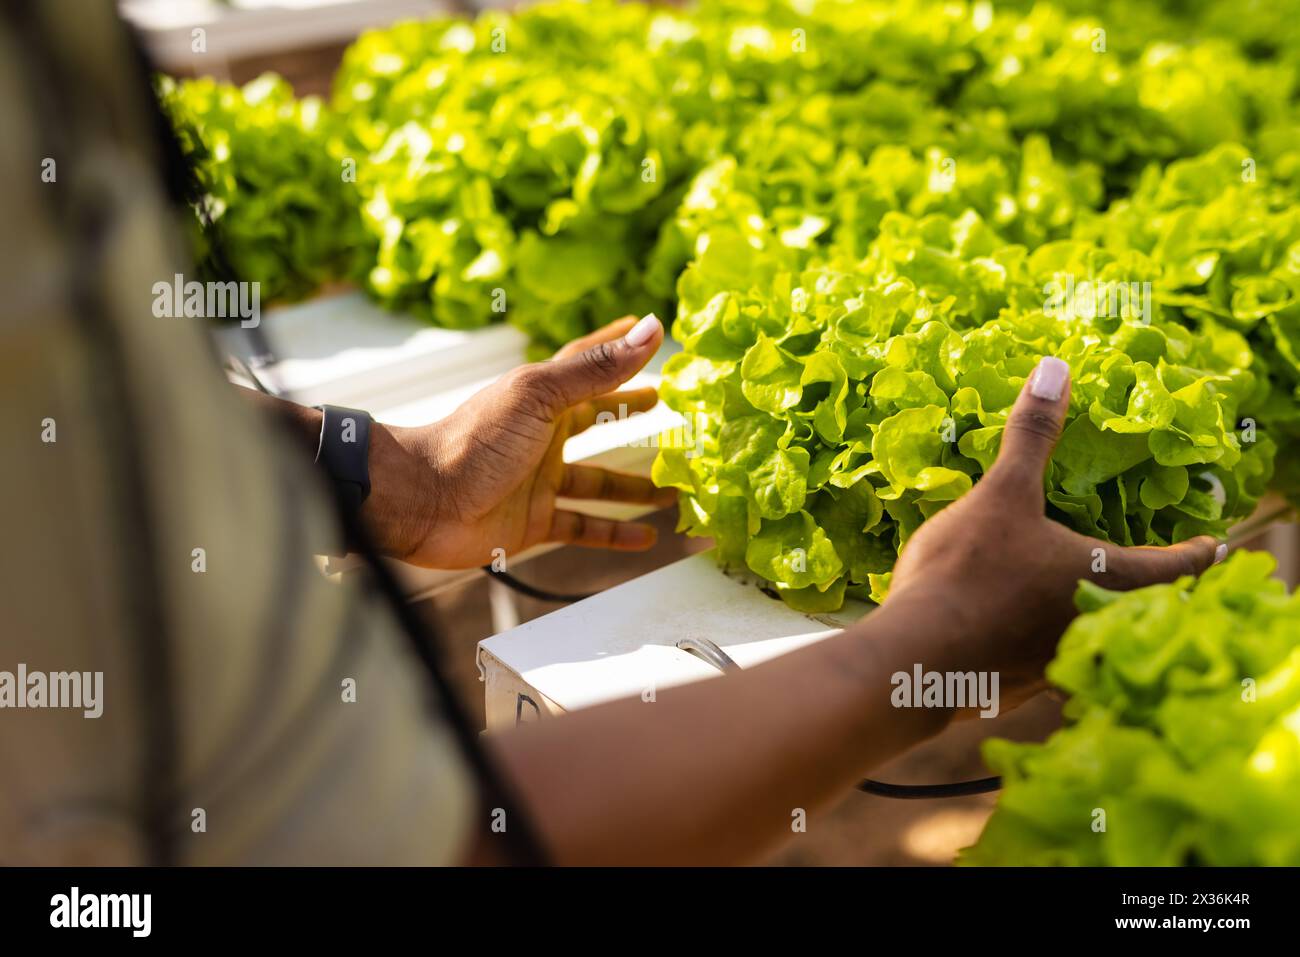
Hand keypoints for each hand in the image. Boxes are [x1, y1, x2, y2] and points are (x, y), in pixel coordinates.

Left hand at [363, 315, 676, 568]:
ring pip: (598, 481)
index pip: (586, 364)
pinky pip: (584, 526)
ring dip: (634, 485)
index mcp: (541, 397)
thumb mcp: (540, 396)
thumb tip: (650, 329)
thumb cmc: (475, 440)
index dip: (616, 348)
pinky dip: (614, 532)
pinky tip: (645, 537)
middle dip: (627, 414)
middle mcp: (541, 437)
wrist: (424, 501)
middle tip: (665, 409)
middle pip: (594, 422)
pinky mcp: (534, 521)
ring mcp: (539, 481)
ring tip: (674, 487)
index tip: (646, 332)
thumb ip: (597, 368)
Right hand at [885, 356, 1223, 708]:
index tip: (1213, 546)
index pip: (1172, 567)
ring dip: (1097, 617)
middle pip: (1141, 609)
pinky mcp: (1018, 684)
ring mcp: (1057, 661)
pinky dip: (1046, 643)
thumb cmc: (970, 570)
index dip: (1195, 554)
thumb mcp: (1002, 493)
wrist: (915, 654)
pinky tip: (1023, 633)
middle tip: (1155, 570)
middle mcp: (1093, 625)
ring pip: (1093, 637)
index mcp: (1105, 578)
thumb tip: (1056, 369)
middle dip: (1149, 591)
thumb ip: (1033, 435)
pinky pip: (1047, 661)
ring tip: (1089, 597)